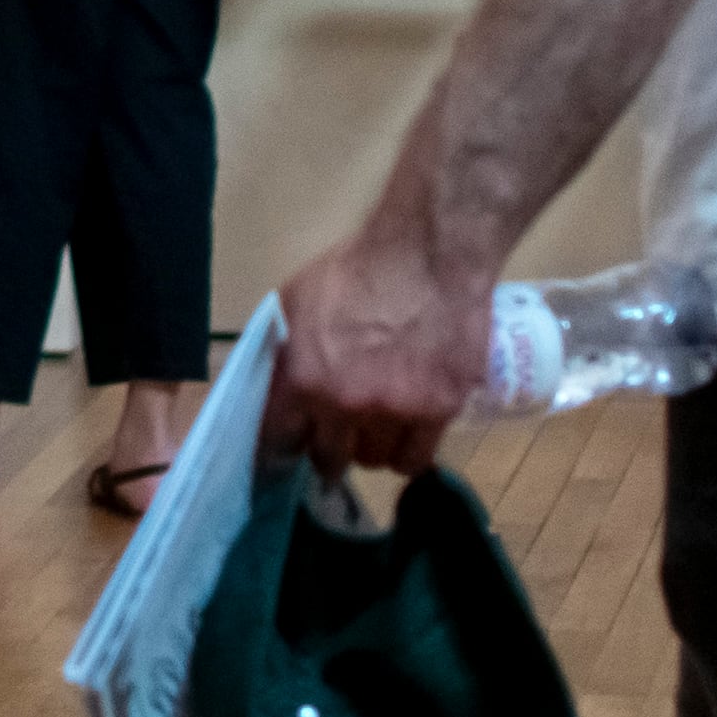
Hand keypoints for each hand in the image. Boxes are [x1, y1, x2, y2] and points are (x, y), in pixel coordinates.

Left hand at [264, 225, 492, 478]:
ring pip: (373, 460)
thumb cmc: (356, 270)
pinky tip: (406, 438)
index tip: (290, 446)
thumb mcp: (295, 302)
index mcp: (301, 377)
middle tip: (337, 437)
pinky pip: (415, 458)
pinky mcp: (438, 412)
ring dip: (370, 449)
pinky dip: (408, 453)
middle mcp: (343, 404)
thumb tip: (278, 387)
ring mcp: (393, 412)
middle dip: (329, 450)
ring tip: (375, 431)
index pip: (278, 438)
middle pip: (328, 458)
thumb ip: (284, 351)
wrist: (426, 256)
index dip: (283, 445)